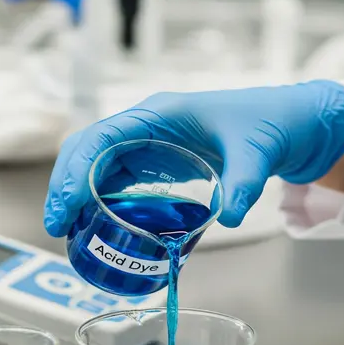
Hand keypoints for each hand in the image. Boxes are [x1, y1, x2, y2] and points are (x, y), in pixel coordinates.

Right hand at [44, 81, 343, 235]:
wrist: (285, 124)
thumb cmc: (268, 124)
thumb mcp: (256, 153)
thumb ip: (243, 184)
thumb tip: (230, 219)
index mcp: (160, 114)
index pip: (102, 136)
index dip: (76, 168)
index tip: (67, 204)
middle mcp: (145, 126)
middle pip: (87, 150)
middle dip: (65, 185)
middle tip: (57, 225)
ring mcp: (147, 143)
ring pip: (95, 164)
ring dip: (76, 194)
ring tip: (67, 229)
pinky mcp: (154, 161)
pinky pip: (114, 177)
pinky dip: (97, 198)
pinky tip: (93, 222)